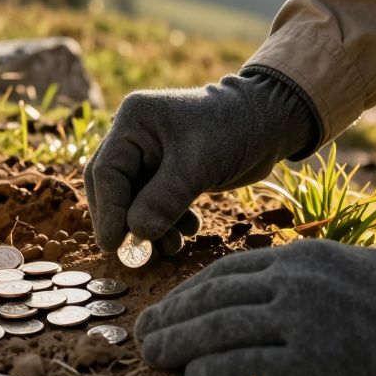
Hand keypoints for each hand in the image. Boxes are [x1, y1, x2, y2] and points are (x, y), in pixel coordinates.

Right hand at [84, 71, 314, 252]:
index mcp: (133, 122)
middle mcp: (135, 136)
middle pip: (113, 187)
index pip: (106, 172)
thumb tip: (136, 234)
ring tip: (173, 247)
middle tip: (134, 253)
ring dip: (149, 226)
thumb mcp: (197, 165)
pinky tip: (188, 230)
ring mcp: (150, 154)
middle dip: (124, 221)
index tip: (112, 245)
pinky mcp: (168, 171)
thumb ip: (163, 199)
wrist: (270, 121)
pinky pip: (155, 202)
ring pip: (134, 199)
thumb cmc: (232, 130)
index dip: (107, 212)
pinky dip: (166, 221)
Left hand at [135, 240, 375, 375]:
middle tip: (142, 334)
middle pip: (212, 300)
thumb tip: (261, 299)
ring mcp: (301, 320)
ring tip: (153, 356)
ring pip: (220, 331)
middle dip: (171, 318)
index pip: (224, 273)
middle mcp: (293, 283)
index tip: (165, 308)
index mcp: (300, 258)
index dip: (186, 294)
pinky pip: (249, 365)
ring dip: (179, 344)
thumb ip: (302, 279)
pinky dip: (214, 371)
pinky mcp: (314, 359)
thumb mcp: (347, 270)